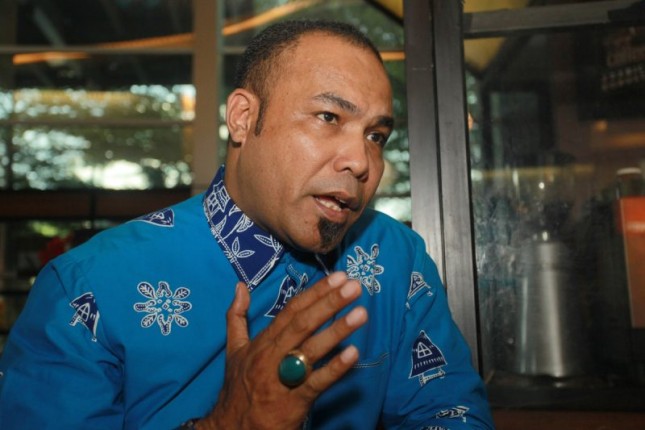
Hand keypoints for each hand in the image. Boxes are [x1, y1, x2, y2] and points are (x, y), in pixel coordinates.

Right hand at [196, 272, 366, 429]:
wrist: (233, 428)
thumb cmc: (238, 388)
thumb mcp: (233, 350)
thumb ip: (236, 317)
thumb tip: (239, 287)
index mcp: (263, 341)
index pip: (292, 310)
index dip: (316, 292)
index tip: (339, 277)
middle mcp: (272, 355)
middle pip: (303, 324)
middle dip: (330, 303)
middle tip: (355, 286)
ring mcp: (283, 377)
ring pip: (312, 349)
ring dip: (338, 329)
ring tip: (361, 313)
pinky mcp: (294, 401)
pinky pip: (317, 382)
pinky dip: (335, 367)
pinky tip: (353, 353)